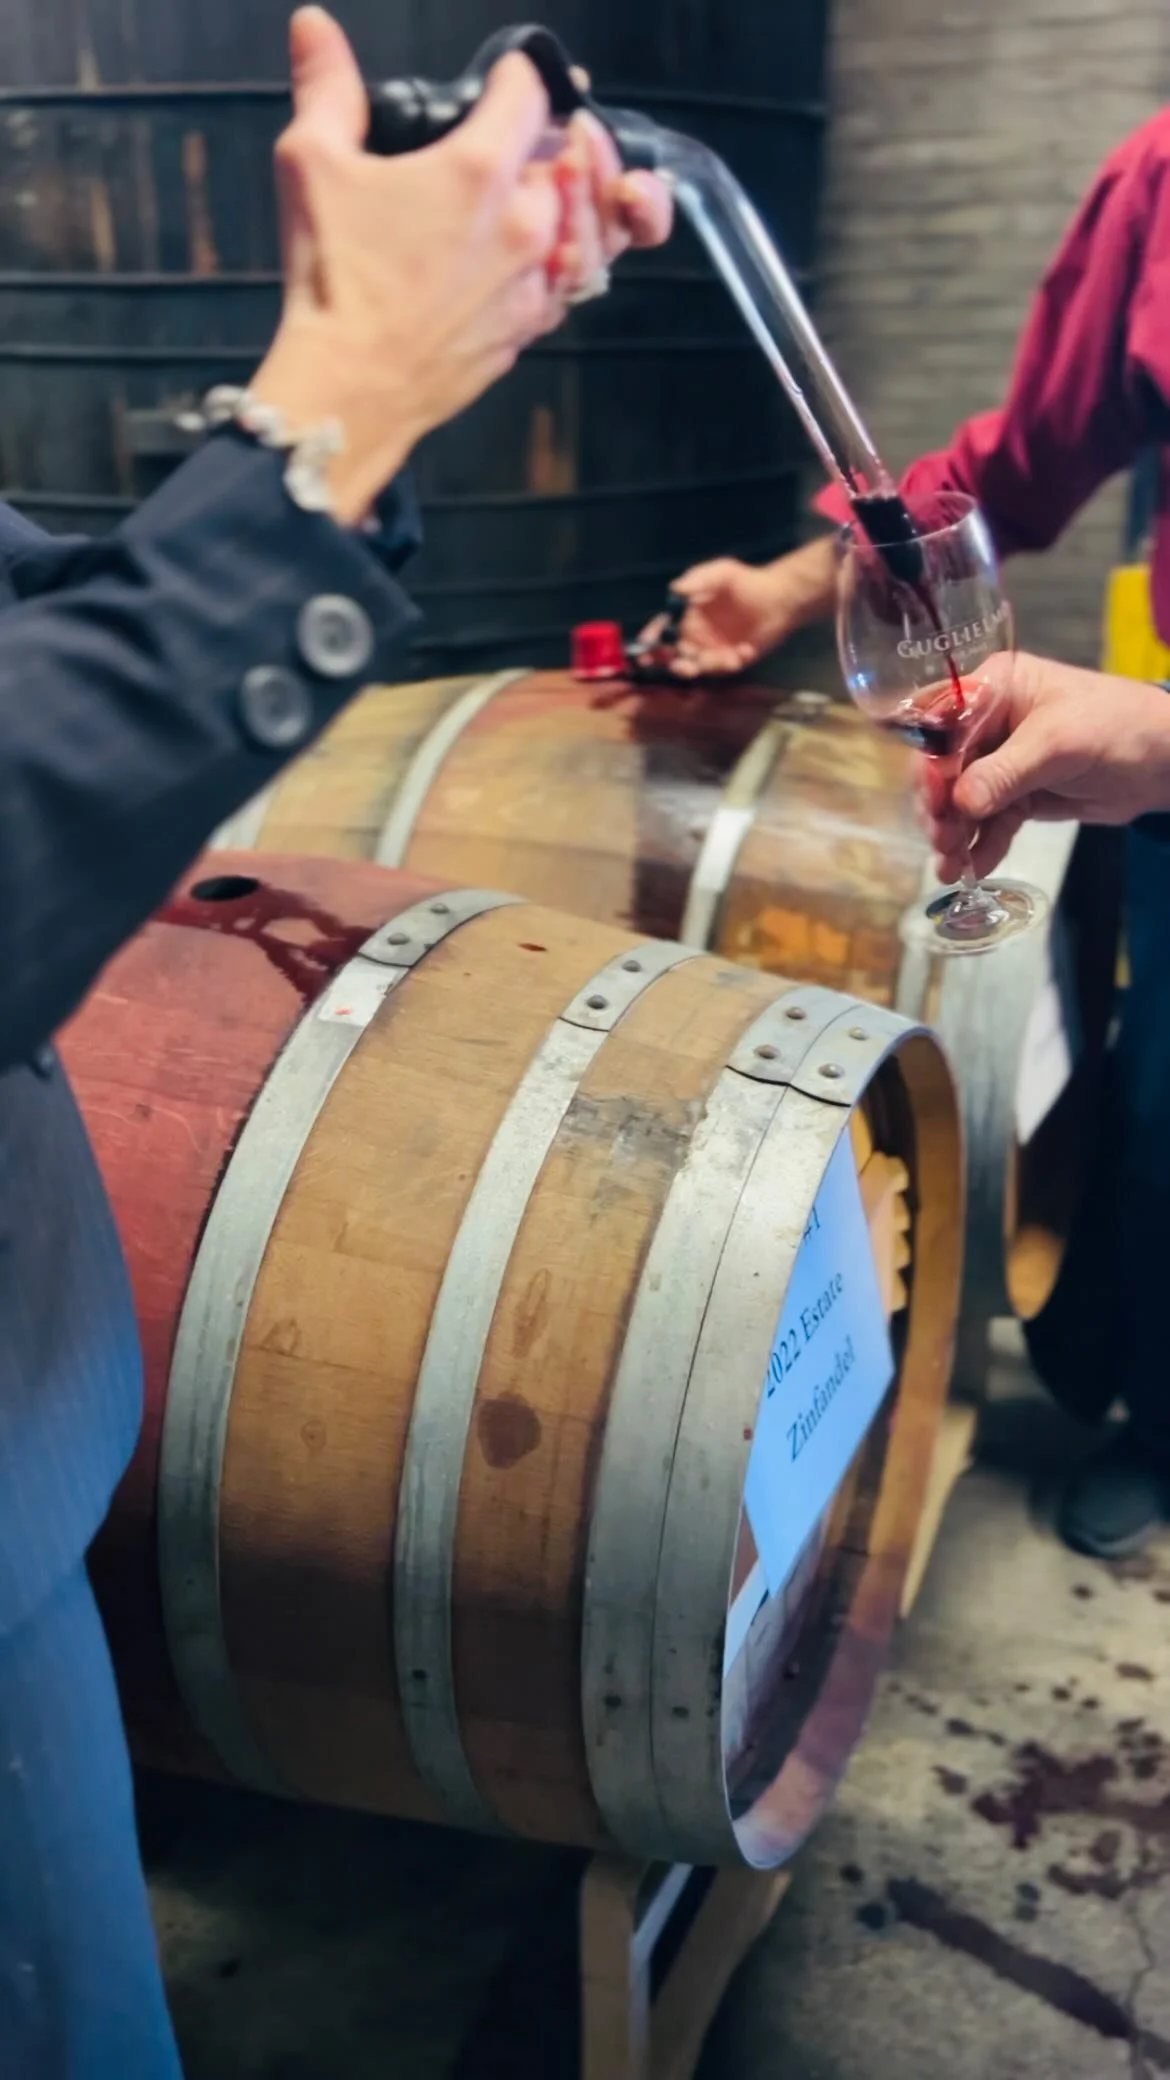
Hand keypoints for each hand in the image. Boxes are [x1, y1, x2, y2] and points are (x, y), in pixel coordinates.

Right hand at [251, 9, 671, 524]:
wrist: (352, 390)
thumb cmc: (333, 277)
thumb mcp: (312, 164)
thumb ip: (327, 86)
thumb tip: (313, 23)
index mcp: (482, 168)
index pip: (531, 91)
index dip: (519, 74)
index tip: (503, 79)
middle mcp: (527, 222)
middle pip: (575, 155)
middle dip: (559, 135)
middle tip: (531, 131)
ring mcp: (538, 280)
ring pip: (591, 222)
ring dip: (581, 195)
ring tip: (558, 181)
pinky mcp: (533, 326)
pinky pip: (576, 280)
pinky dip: (572, 255)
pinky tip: (547, 246)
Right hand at [639, 538, 837, 678]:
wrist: (780, 598)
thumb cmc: (748, 581)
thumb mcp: (722, 573)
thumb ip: (698, 578)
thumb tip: (674, 589)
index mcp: (687, 615)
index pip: (663, 630)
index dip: (652, 640)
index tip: (646, 649)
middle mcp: (696, 635)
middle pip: (674, 655)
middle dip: (676, 664)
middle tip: (686, 666)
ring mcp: (712, 649)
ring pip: (698, 666)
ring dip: (708, 666)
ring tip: (726, 659)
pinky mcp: (731, 660)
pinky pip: (723, 668)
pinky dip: (731, 662)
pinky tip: (746, 649)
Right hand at [918, 650, 1169, 881]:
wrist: (1164, 761)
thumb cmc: (1116, 726)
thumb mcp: (1059, 743)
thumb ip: (1006, 772)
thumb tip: (960, 804)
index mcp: (995, 689)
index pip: (943, 721)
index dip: (931, 760)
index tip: (933, 799)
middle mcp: (989, 723)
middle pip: (944, 767)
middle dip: (940, 807)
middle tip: (943, 840)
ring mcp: (1001, 761)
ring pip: (961, 801)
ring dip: (954, 834)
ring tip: (952, 868)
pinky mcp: (1017, 795)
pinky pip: (989, 823)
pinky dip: (980, 846)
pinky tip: (973, 870)